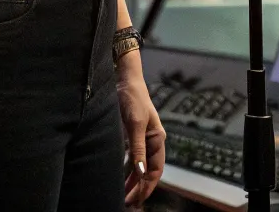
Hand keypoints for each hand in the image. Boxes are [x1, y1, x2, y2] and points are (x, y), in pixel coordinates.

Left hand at [116, 56, 165, 207]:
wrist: (125, 79)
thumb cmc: (132, 98)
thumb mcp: (134, 124)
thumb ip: (137, 148)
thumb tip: (140, 173)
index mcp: (158, 138)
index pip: (155, 170)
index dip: (147, 187)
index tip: (135, 200)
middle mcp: (152, 140)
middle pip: (149, 171)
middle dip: (140, 188)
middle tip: (127, 203)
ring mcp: (143, 137)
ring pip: (141, 166)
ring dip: (133, 181)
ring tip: (123, 195)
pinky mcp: (132, 134)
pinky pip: (133, 158)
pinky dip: (128, 169)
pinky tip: (120, 176)